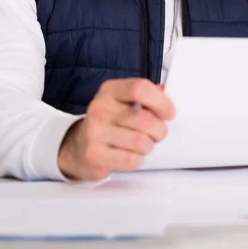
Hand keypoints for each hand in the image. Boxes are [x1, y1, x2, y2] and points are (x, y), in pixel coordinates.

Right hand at [58, 79, 174, 180]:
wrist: (78, 147)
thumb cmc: (109, 122)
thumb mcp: (124, 101)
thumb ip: (146, 94)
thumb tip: (166, 90)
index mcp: (110, 90)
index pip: (140, 88)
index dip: (161, 102)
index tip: (169, 113)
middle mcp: (100, 108)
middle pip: (145, 119)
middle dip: (159, 130)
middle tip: (156, 133)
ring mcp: (95, 131)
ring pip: (141, 142)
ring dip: (148, 146)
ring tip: (141, 144)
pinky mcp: (94, 155)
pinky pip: (131, 160)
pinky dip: (137, 159)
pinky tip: (129, 154)